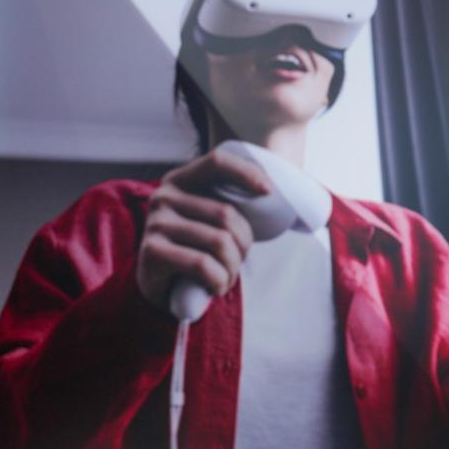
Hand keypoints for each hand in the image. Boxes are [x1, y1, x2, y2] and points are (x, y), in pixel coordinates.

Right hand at [137, 148, 268, 311]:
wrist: (160, 287)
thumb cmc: (196, 250)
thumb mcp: (211, 222)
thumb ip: (233, 204)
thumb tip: (297, 203)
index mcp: (180, 180)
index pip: (217, 161)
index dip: (247, 172)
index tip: (270, 192)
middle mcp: (164, 196)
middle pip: (227, 214)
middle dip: (244, 245)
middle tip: (238, 261)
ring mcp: (155, 223)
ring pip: (219, 242)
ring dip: (232, 268)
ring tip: (226, 278)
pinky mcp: (151, 252)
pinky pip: (203, 264)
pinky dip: (219, 281)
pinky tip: (215, 287)